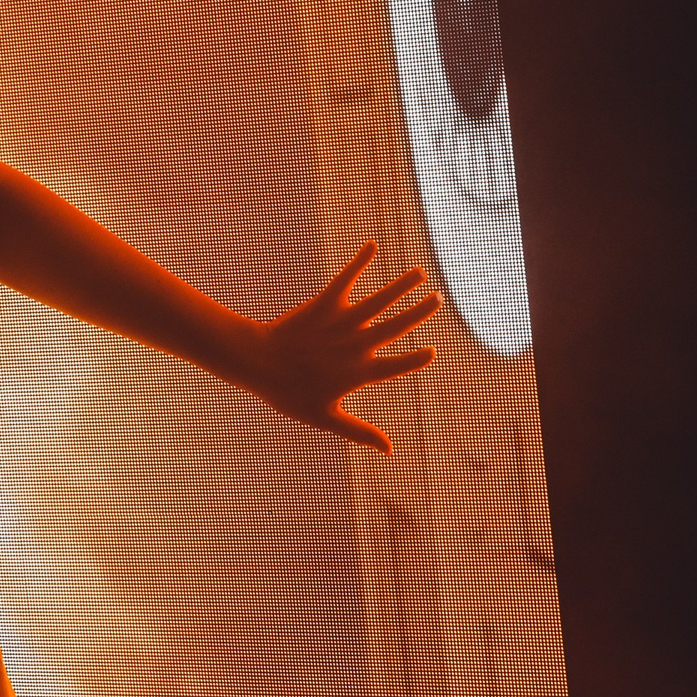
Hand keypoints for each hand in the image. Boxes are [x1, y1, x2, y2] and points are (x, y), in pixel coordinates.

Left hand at [234, 241, 441, 453]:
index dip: (416, 359)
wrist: (257, 362)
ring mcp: (343, 322)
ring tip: (420, 272)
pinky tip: (372, 245)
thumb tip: (391, 451)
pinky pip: (346, 278)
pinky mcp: (325, 303)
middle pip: (397, 326)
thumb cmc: (288, 393)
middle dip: (420, 312)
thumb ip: (360, 432)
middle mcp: (357, 345)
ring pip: (381, 300)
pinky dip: (360, 261)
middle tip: (438, 299)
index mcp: (360, 372)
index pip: (397, 365)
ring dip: (402, 285)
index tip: (431, 351)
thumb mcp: (325, 418)